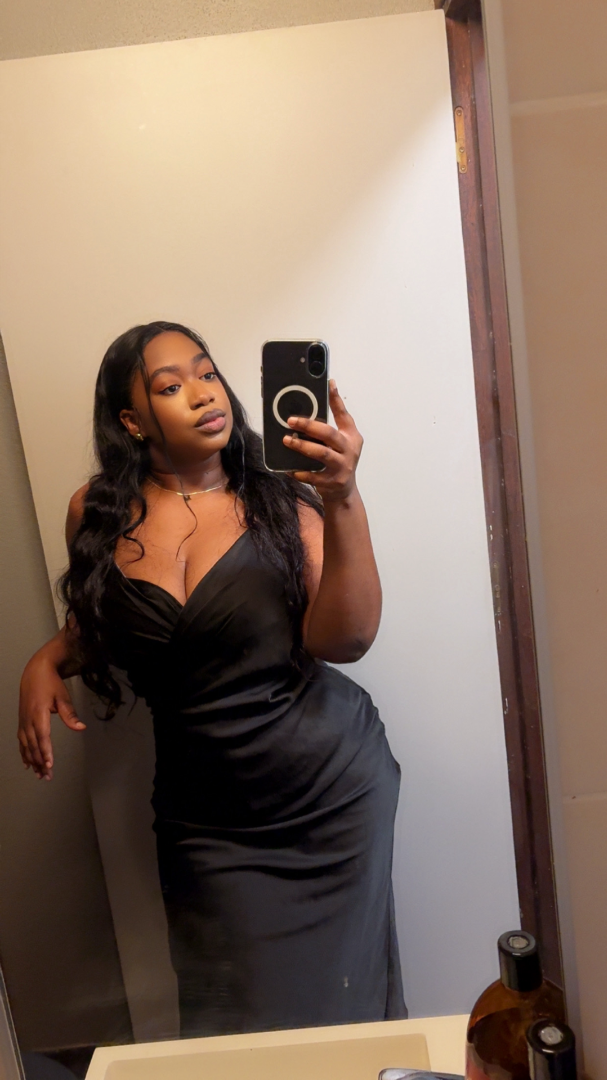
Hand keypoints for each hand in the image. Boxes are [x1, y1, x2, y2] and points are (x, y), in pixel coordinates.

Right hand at [18, 656, 85, 779]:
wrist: (35, 671)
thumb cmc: (50, 683)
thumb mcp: (63, 696)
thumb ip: (70, 714)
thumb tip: (81, 728)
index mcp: (38, 714)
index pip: (42, 737)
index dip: (45, 752)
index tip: (49, 765)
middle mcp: (28, 720)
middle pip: (34, 746)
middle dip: (40, 762)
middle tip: (47, 776)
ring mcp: (23, 721)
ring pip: (26, 746)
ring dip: (33, 761)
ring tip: (39, 775)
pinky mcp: (22, 721)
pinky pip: (21, 741)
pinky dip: (24, 753)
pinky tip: (27, 764)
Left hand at [284, 380, 362, 502]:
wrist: (344, 492)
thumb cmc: (339, 461)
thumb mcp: (342, 442)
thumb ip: (331, 424)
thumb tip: (316, 402)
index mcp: (351, 437)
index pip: (344, 415)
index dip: (336, 399)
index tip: (328, 384)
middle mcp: (349, 451)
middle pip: (330, 434)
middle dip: (310, 426)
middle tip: (291, 420)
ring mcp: (341, 467)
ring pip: (321, 454)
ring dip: (303, 446)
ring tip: (287, 440)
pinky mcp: (331, 482)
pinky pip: (312, 475)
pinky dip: (299, 471)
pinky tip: (288, 468)